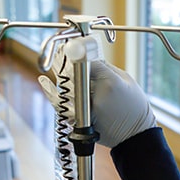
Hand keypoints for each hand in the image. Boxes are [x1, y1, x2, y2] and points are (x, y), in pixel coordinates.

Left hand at [39, 54, 156, 147]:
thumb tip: (89, 57)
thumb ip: (106, 68)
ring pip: (65, 86)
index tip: (72, 44)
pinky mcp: (80, 120)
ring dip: (59, 72)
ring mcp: (85, 109)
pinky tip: (45, 81)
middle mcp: (95, 95)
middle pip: (73, 72)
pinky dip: (51, 92)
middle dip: (65, 59)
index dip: (78, 50)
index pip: (87, 61)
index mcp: (110, 83)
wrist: (134, 135)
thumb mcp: (126, 80)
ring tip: (55, 61)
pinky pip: (60, 105)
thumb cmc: (135, 107)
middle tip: (61, 50)